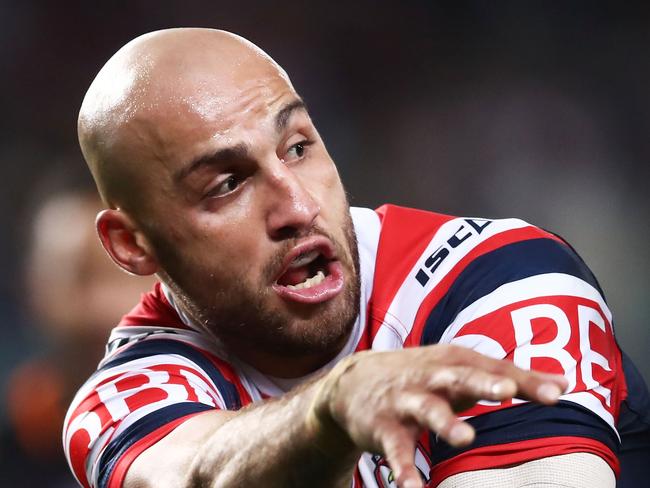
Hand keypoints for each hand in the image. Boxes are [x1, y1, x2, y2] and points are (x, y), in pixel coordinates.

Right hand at [307, 344, 567, 487]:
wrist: (354, 381)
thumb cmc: (421, 376)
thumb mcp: (459, 371)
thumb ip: (507, 378)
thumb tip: (564, 385)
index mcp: (452, 362)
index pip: (492, 368)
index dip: (523, 380)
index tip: (557, 393)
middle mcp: (430, 378)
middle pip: (458, 378)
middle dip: (480, 383)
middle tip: (505, 391)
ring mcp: (405, 401)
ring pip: (427, 410)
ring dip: (445, 422)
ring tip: (465, 438)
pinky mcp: (383, 426)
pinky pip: (396, 450)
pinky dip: (404, 469)